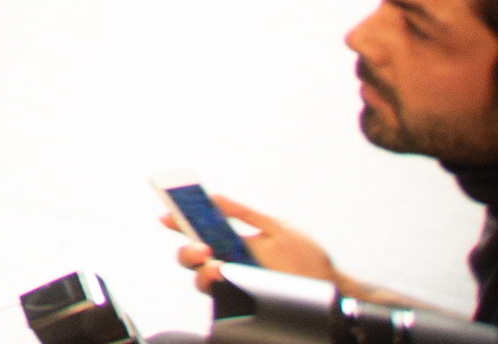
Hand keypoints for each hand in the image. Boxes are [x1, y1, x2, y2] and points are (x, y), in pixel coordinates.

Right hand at [161, 189, 338, 291]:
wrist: (330, 287)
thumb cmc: (306, 258)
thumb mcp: (276, 228)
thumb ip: (245, 213)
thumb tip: (216, 197)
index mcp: (233, 242)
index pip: (198, 230)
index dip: (178, 223)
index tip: (167, 215)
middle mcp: (230, 263)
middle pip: (192, 258)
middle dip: (187, 250)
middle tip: (200, 247)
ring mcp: (236, 284)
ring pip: (202, 280)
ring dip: (203, 272)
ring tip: (217, 267)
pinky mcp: (244, 301)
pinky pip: (221, 299)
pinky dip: (218, 289)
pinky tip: (226, 280)